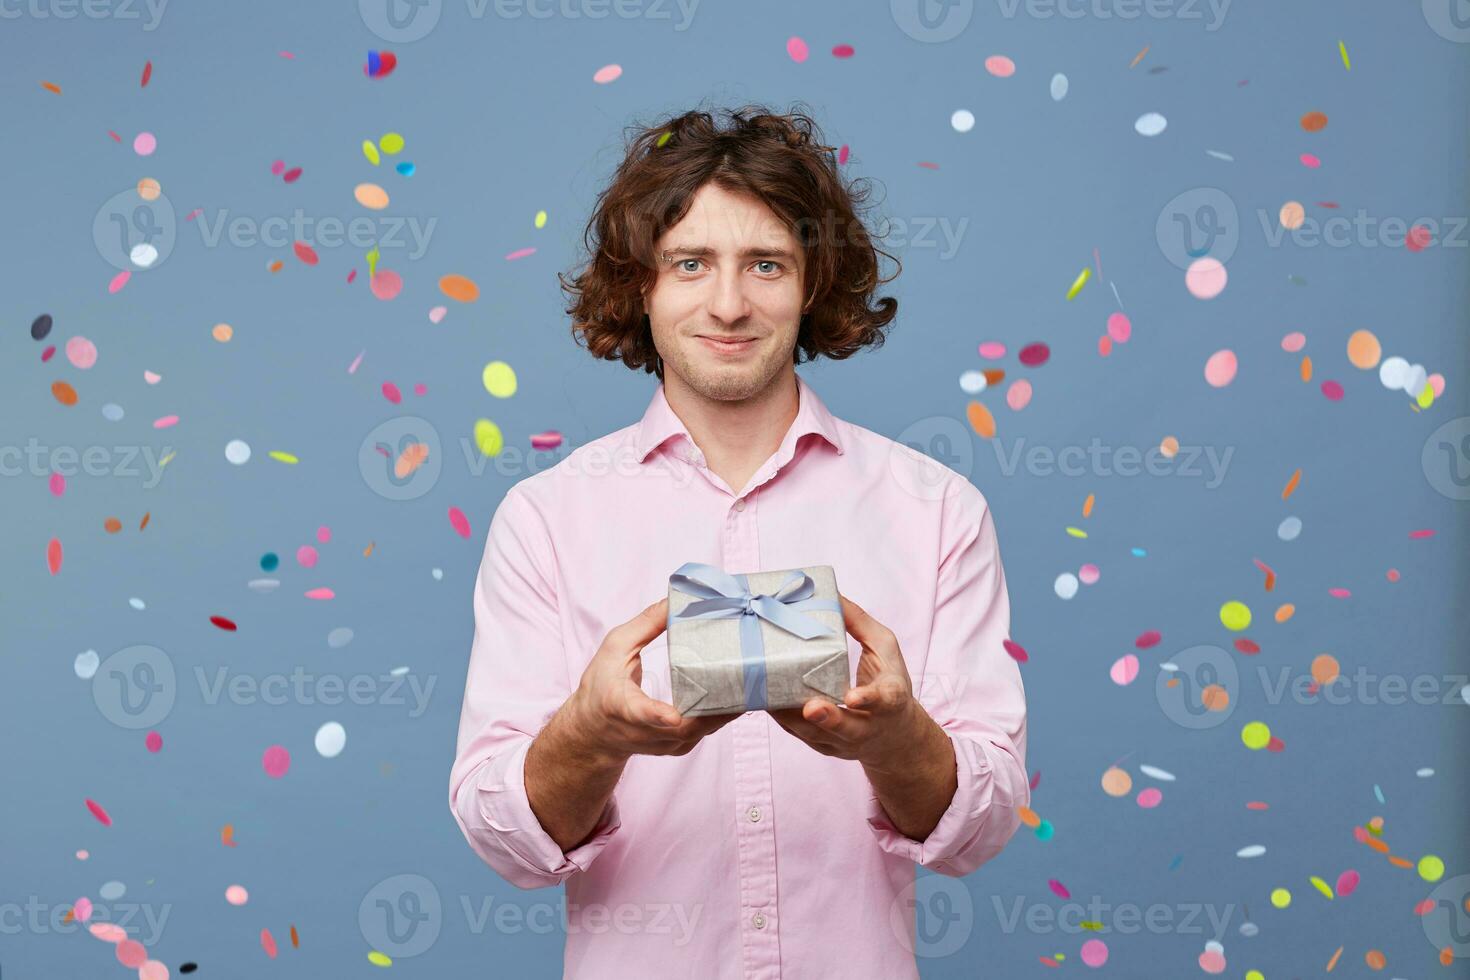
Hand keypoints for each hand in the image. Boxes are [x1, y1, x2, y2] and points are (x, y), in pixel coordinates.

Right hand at [564, 597, 736, 764]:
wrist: (594, 732)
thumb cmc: (601, 686)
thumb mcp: (613, 649)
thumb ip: (644, 625)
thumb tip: (673, 601)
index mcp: (623, 706)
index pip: (641, 714)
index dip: (657, 715)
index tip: (672, 716)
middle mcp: (645, 732)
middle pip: (686, 726)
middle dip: (718, 704)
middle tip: (746, 677)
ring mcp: (665, 744)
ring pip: (703, 730)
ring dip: (727, 708)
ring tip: (751, 681)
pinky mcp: (680, 747)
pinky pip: (707, 731)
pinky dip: (723, 713)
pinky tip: (740, 693)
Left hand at [767, 594, 930, 770]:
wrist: (893, 735)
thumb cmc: (888, 682)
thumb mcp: (886, 650)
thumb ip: (862, 624)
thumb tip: (833, 596)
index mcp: (890, 701)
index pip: (883, 701)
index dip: (868, 699)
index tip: (852, 697)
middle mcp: (867, 727)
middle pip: (846, 728)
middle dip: (827, 718)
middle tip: (811, 707)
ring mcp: (843, 743)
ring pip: (814, 734)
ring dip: (790, 716)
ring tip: (767, 691)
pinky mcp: (822, 746)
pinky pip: (798, 733)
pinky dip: (781, 717)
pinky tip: (763, 697)